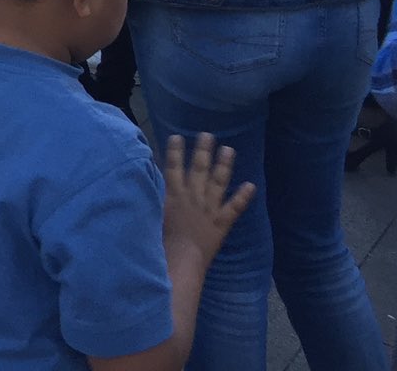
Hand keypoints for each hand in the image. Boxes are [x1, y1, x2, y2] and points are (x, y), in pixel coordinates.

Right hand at [160, 132, 255, 267]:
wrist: (180, 262)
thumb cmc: (159, 241)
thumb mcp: (149, 214)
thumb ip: (150, 196)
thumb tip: (146, 179)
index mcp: (173, 194)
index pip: (173, 167)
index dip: (176, 151)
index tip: (177, 136)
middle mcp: (193, 197)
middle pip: (199, 169)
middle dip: (203, 151)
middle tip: (208, 135)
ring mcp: (210, 209)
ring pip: (218, 183)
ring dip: (224, 165)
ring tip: (229, 150)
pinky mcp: (221, 224)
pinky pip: (234, 208)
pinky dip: (243, 197)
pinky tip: (250, 185)